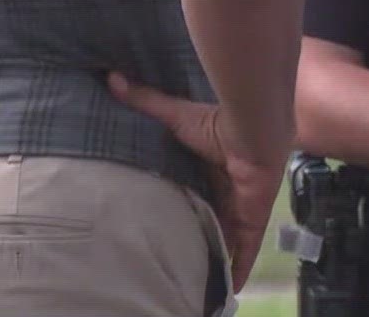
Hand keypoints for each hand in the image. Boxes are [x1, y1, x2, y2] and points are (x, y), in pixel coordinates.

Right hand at [108, 72, 282, 289]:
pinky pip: (243, 251)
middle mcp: (226, 193)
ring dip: (215, 259)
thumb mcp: (176, 116)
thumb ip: (146, 101)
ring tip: (196, 282)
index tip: (168, 225)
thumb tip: (112, 77)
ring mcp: (240, 209)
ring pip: (225, 241)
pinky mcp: (251, 221)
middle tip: (176, 261)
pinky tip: (227, 291)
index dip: (186, 210)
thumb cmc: (218, 122)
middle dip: (199, 239)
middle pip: (210, 223)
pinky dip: (236, 269)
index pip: (196, 197)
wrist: (255, 128)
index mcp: (210, 172)